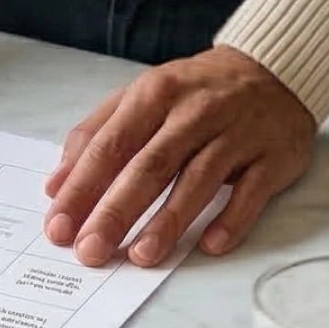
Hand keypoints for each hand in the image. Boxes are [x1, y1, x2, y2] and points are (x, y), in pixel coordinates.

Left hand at [44, 46, 316, 267]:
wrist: (271, 71)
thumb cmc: (191, 92)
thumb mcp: (139, 97)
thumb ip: (95, 135)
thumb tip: (55, 184)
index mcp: (152, 94)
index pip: (109, 145)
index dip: (81, 187)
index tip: (59, 227)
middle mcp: (192, 112)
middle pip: (148, 166)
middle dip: (115, 212)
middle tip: (90, 251)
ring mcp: (236, 134)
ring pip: (197, 181)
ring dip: (168, 222)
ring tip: (140, 256)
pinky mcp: (272, 157)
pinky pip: (251, 192)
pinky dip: (231, 220)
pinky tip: (210, 245)